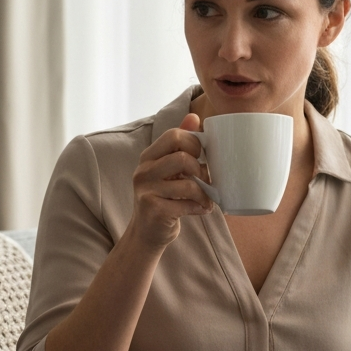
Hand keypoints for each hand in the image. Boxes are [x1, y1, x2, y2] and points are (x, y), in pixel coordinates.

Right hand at [129, 113, 213, 248]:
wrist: (146, 234)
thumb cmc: (162, 199)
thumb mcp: (167, 170)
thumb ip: (180, 144)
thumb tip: (194, 116)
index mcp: (148, 157)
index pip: (173, 135)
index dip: (194, 143)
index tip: (200, 157)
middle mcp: (143, 171)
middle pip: (182, 157)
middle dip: (200, 169)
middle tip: (205, 180)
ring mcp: (146, 191)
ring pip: (188, 184)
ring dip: (204, 193)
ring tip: (207, 199)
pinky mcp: (154, 210)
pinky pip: (186, 204)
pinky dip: (199, 207)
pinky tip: (201, 210)